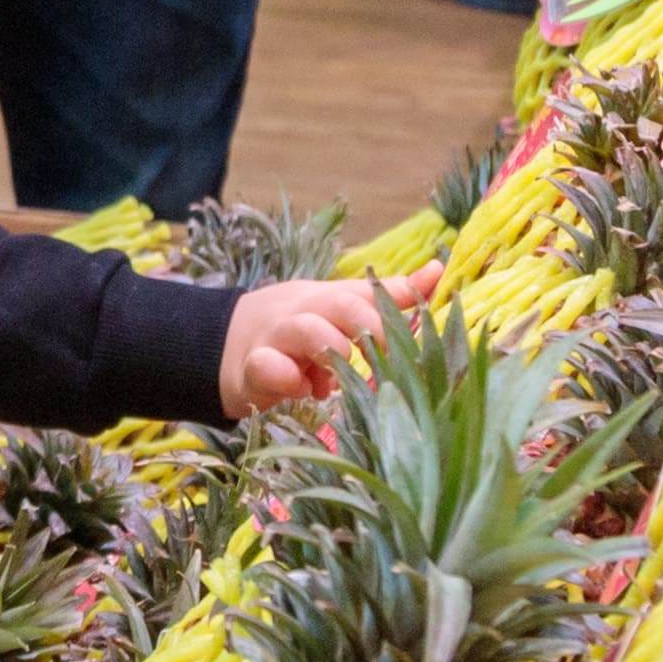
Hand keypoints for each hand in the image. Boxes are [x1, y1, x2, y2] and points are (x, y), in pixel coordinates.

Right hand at [217, 263, 438, 413]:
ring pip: (305, 329)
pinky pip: (267, 365)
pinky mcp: (251, 369)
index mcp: (328, 299)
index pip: (367, 292)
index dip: (398, 299)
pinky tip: (301, 390)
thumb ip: (386, 298)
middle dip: (368, 326)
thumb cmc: (297, 330)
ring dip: (330, 348)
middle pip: (340, 304)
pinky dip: (287, 377)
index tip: (422, 315)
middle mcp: (305, 311)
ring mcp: (276, 337)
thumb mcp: (339, 311)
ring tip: (339, 371)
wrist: (225, 344)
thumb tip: (438, 271)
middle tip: (383, 353)